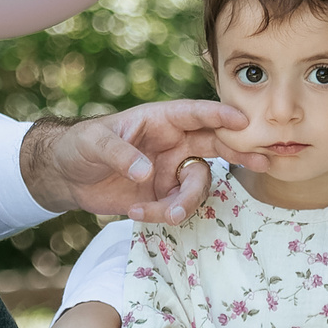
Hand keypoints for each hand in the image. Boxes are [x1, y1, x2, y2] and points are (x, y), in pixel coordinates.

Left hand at [20, 101, 266, 225]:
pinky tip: (135, 212)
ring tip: (167, 214)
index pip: (195, 113)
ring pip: (198, 184)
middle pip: (215, 144)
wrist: (66, 177)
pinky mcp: (163, 194)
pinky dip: (161, 214)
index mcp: (159, 120)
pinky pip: (177, 206)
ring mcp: (170, 170)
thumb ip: (120, 154)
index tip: (244, 120)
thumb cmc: (79, 145)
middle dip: (238, 153)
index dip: (220, 115)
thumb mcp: (94, 143)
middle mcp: (172, 143)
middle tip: (262, 161)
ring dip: (188, 201)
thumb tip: (147, 172)